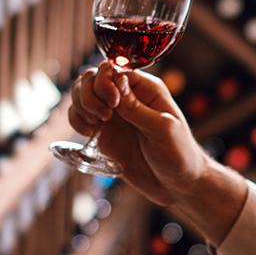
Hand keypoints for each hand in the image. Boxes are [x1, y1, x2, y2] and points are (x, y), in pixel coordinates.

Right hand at [68, 61, 247, 242]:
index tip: (113, 104)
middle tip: (104, 117)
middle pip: (93, 78)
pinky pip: (80, 117)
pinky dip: (76, 120)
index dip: (106, 82)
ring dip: (80, 105)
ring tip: (94, 124)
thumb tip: (118, 82)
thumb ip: (137, 108)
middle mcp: (127, 97)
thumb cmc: (179, 154)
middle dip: (89, 93)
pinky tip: (87, 132)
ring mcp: (113, 115)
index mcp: (146, 89)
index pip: (115, 69)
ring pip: (82, 95)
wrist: (177, 185)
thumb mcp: (163, 130)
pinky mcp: (103, 133)